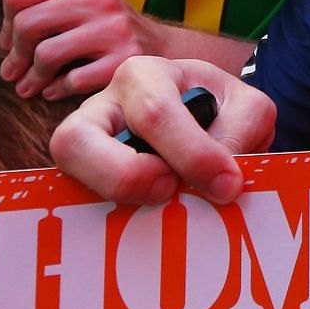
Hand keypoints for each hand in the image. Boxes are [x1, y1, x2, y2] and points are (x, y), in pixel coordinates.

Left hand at [1, 0, 156, 100]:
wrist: (163, 48)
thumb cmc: (108, 29)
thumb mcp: (82, 3)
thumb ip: (45, 10)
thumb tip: (6, 43)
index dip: (6, 22)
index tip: (11, 42)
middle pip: (27, 24)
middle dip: (14, 55)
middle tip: (13, 73)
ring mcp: (112, 30)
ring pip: (46, 54)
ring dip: (31, 78)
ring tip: (29, 88)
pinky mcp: (123, 60)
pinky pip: (73, 80)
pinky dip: (57, 90)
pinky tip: (55, 91)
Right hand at [50, 57, 275, 204]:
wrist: (207, 122)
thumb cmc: (221, 111)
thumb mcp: (244, 109)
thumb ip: (241, 133)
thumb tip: (218, 182)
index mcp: (145, 77)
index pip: (154, 112)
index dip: (190, 154)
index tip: (227, 185)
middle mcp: (102, 107)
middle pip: (76, 139)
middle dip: (125, 175)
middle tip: (169, 192)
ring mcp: (80, 146)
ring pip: (65, 168)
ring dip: (111, 197)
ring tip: (158, 208)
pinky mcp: (77, 182)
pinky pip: (74, 206)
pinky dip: (108, 222)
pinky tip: (146, 231)